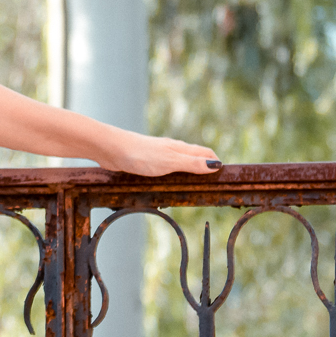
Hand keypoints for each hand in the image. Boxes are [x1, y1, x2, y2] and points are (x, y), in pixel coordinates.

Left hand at [92, 130, 221, 176]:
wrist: (110, 148)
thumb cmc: (139, 154)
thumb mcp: (170, 162)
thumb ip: (191, 164)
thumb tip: (215, 165)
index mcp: (181, 149)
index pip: (206, 154)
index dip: (217, 164)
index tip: (225, 178)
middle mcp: (172, 150)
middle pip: (195, 158)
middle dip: (206, 170)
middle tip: (213, 186)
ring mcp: (160, 156)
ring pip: (181, 164)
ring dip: (190, 174)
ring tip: (197, 188)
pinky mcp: (147, 162)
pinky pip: (166, 170)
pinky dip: (174, 177)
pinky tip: (170, 185)